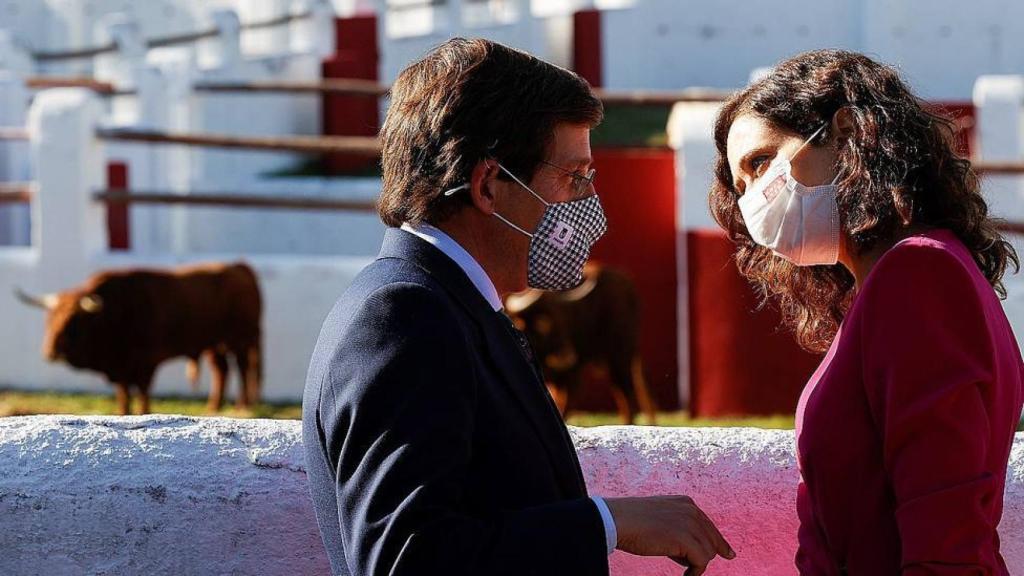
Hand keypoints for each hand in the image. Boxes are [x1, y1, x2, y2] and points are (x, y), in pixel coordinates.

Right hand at [605, 495, 734, 575]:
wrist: (617, 520)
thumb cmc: (631, 522)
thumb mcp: (659, 518)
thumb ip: (676, 527)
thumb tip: (689, 551)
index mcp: (686, 503)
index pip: (709, 525)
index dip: (718, 542)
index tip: (727, 554)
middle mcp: (692, 511)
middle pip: (712, 540)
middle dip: (704, 555)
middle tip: (692, 570)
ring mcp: (690, 524)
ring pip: (708, 553)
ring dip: (696, 564)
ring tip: (681, 568)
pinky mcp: (687, 540)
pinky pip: (702, 562)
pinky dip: (695, 573)